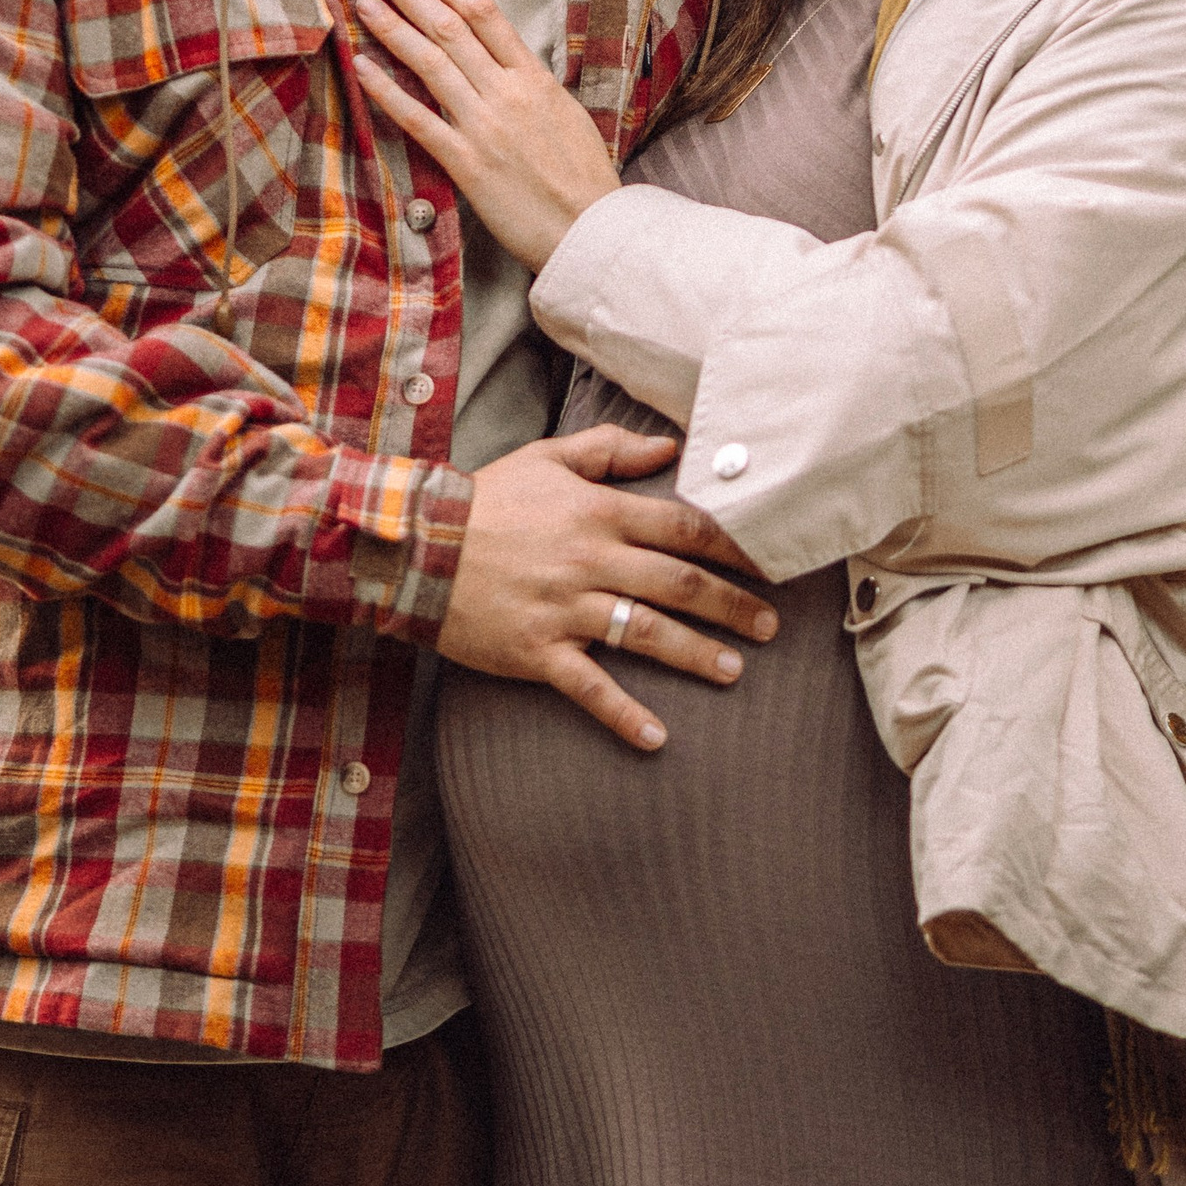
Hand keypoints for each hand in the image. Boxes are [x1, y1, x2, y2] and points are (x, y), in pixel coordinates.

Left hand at [351, 0, 620, 270]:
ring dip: (393, 28)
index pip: (485, 14)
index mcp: (535, 78)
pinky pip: (419, 119)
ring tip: (364, 2)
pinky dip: (387, 90)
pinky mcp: (466, 164)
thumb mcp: (566, 114)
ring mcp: (484, 127)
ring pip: (431, 63)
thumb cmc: (584, 177)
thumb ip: (531, 85)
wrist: (592, 231)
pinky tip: (362, 66)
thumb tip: (505, 61)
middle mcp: (507, 94)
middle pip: (451, 28)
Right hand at [436, 426, 777, 751]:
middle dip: (732, 605)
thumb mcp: (547, 458)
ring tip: (734, 671)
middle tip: (772, 626)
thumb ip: (611, 449)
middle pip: (679, 583)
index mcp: (598, 512)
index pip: (684, 527)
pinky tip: (657, 738)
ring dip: (696, 654)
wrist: (414, 545)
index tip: (771, 561)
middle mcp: (590, 559)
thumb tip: (671, 446)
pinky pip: (590, 686)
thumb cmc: (485, 499)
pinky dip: (624, 714)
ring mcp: (565, 608)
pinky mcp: (538, 649)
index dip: (734, 545)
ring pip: (646, 632)